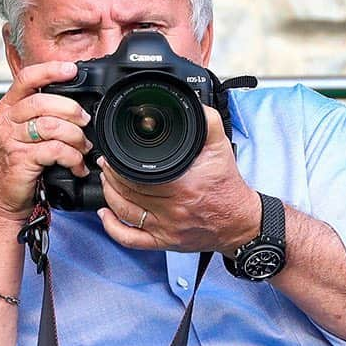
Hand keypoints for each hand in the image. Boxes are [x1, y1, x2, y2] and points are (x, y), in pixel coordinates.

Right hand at [0, 60, 92, 221]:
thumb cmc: (18, 167)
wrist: (2, 200)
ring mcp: (11, 140)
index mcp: (8, 108)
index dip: (50, 71)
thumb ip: (41, 117)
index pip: (26, 78)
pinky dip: (72, 158)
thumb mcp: (24, 135)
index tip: (71, 69)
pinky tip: (77, 166)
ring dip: (75, 136)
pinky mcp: (21, 160)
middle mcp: (6, 120)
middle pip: (43, 101)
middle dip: (71, 110)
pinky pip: (54, 150)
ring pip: (51, 125)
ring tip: (83, 148)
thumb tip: (75, 107)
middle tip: (85, 122)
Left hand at [97, 105, 260, 254]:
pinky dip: (113, 227)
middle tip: (107, 164)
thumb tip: (190, 103)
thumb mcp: (220, 148)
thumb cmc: (227, 187)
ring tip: (107, 181)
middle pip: (127, 191)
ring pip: (124, 212)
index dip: (118, 163)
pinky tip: (106, 215)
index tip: (113, 154)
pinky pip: (131, 239)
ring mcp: (167, 228)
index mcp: (182, 185)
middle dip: (111, 175)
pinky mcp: (165, 242)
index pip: (137, 174)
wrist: (240, 222)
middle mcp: (173, 209)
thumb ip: (207, 122)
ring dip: (109, 195)